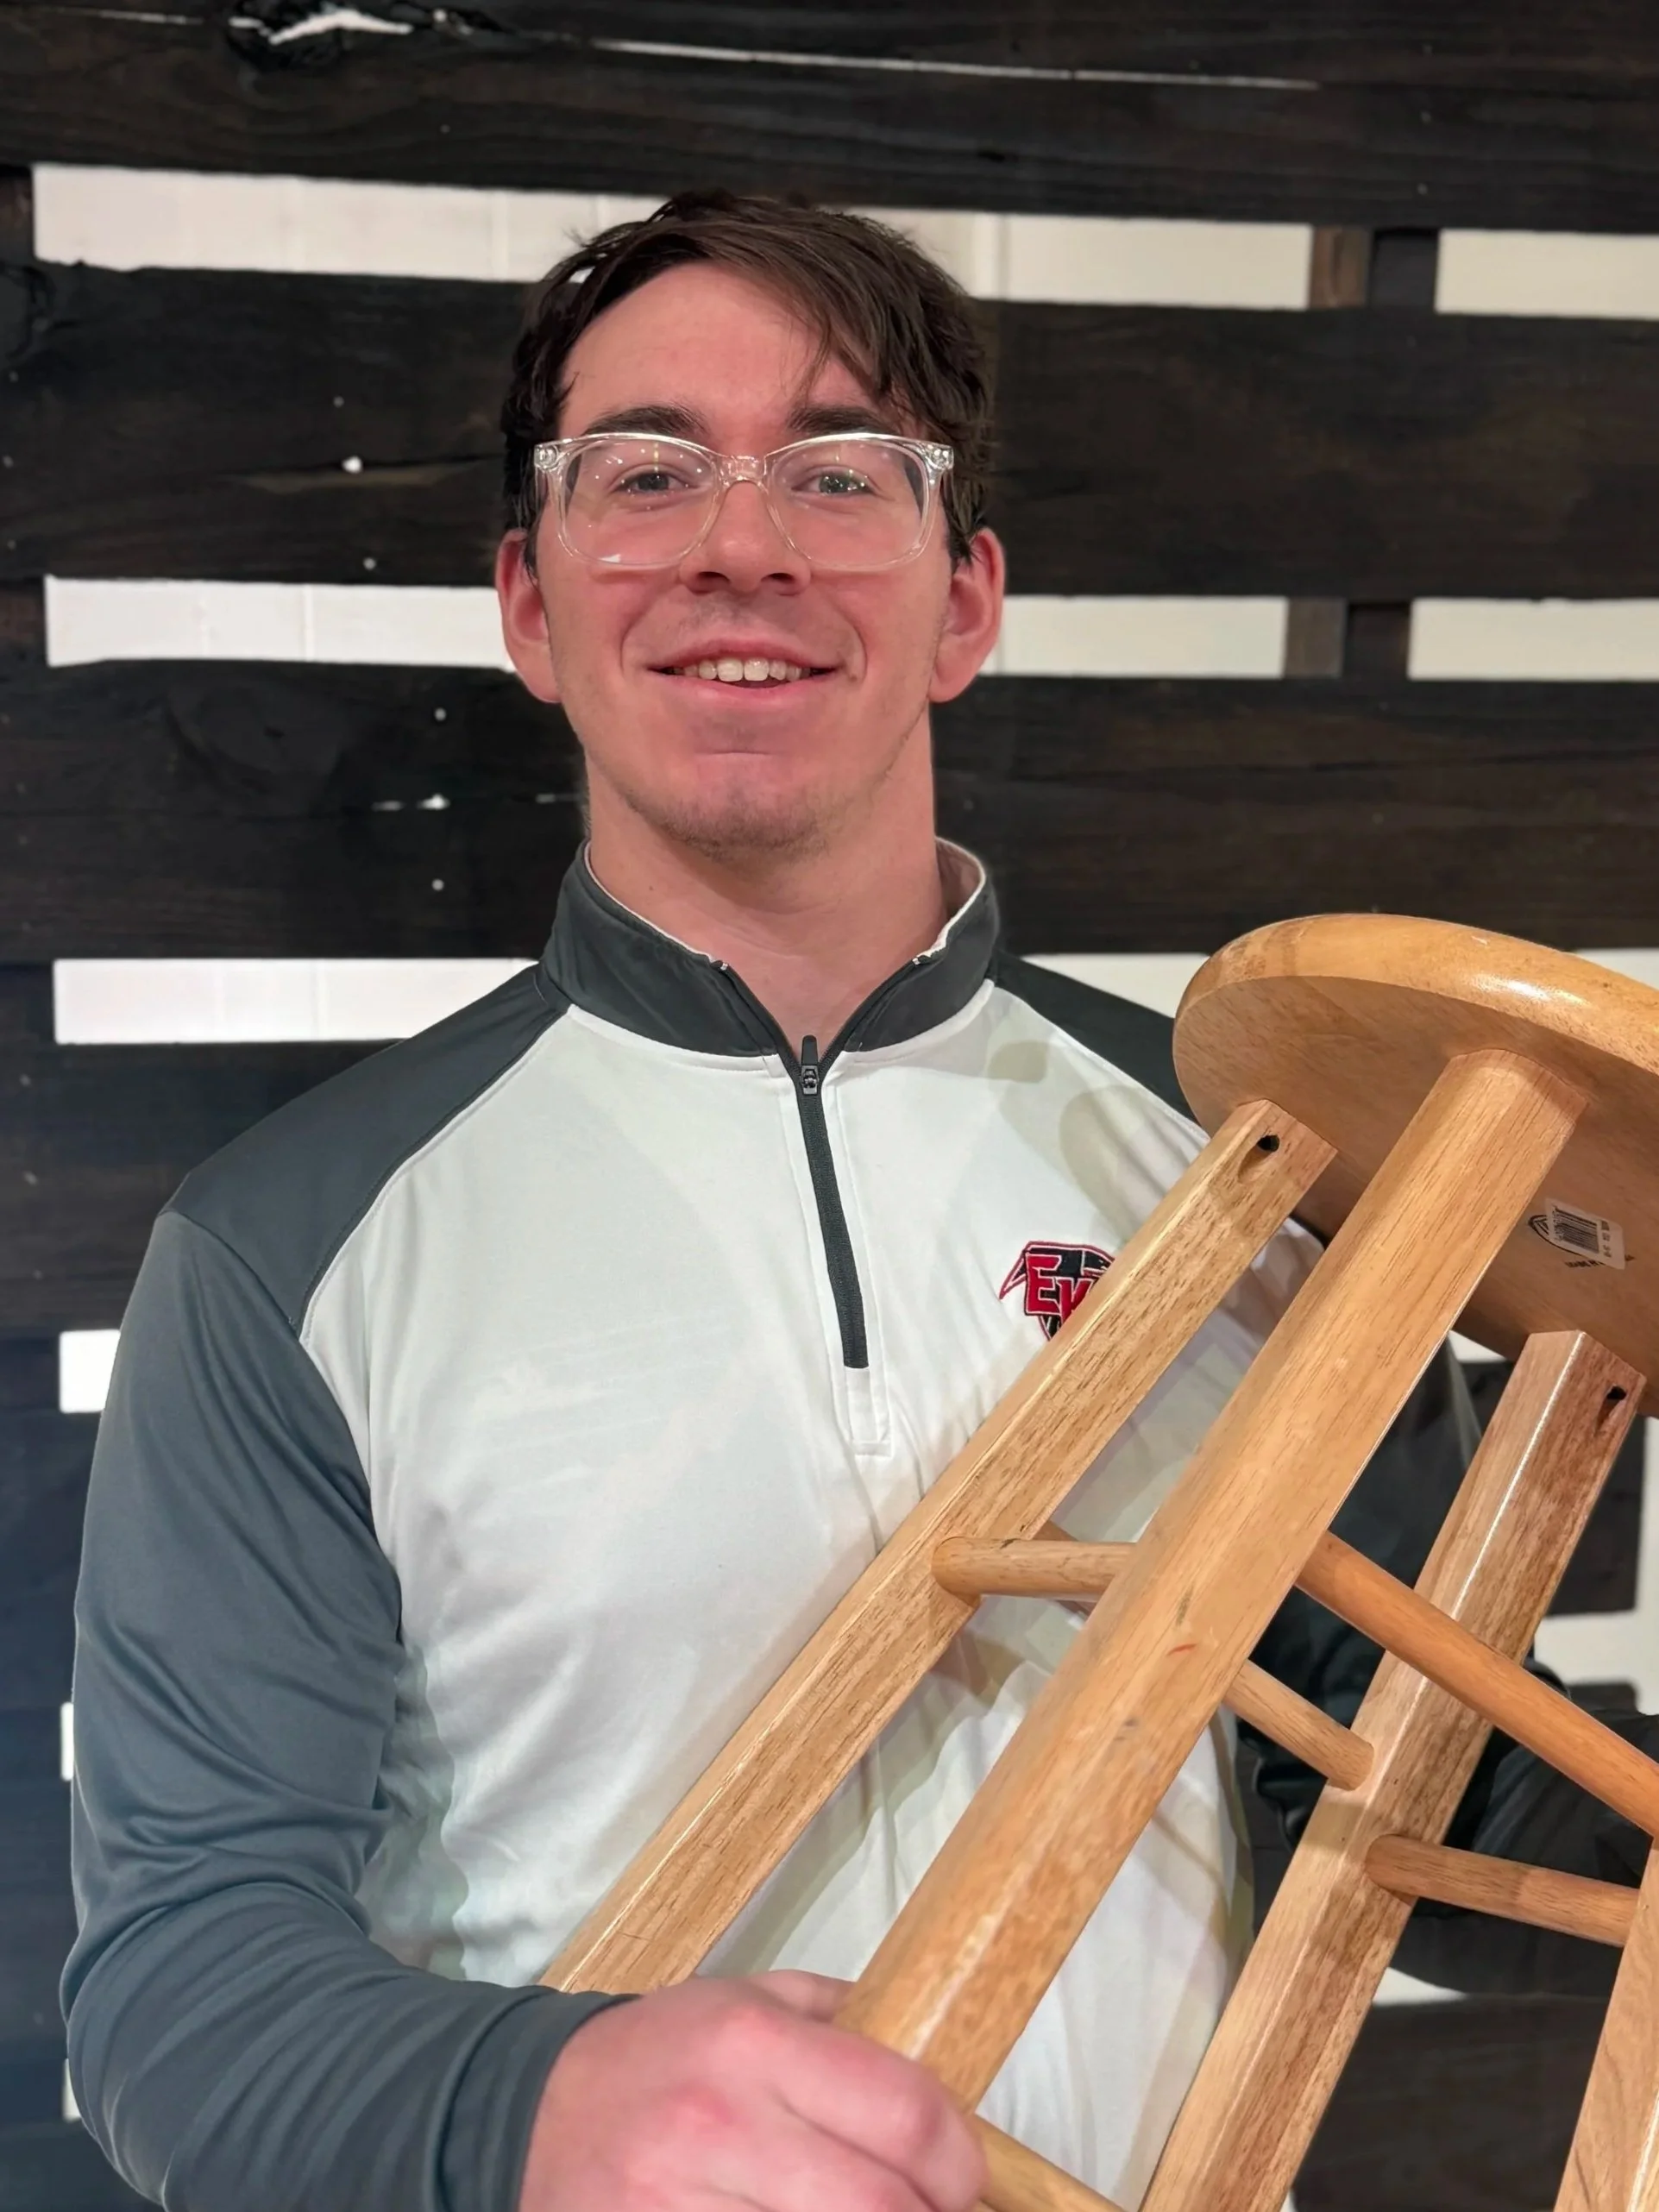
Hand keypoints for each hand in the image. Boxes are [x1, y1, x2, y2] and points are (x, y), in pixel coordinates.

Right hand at [519, 1970, 985, 2210]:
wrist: (528, 2113)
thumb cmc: (657, 2055)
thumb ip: (843, 2021)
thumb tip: (943, 2061)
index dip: (958, 2161)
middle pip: (881, 2208)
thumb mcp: (746, 2001)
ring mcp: (679, 2207)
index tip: (961, 2178)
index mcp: (752, 2043)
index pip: (904, 2112)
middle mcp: (719, 2125)